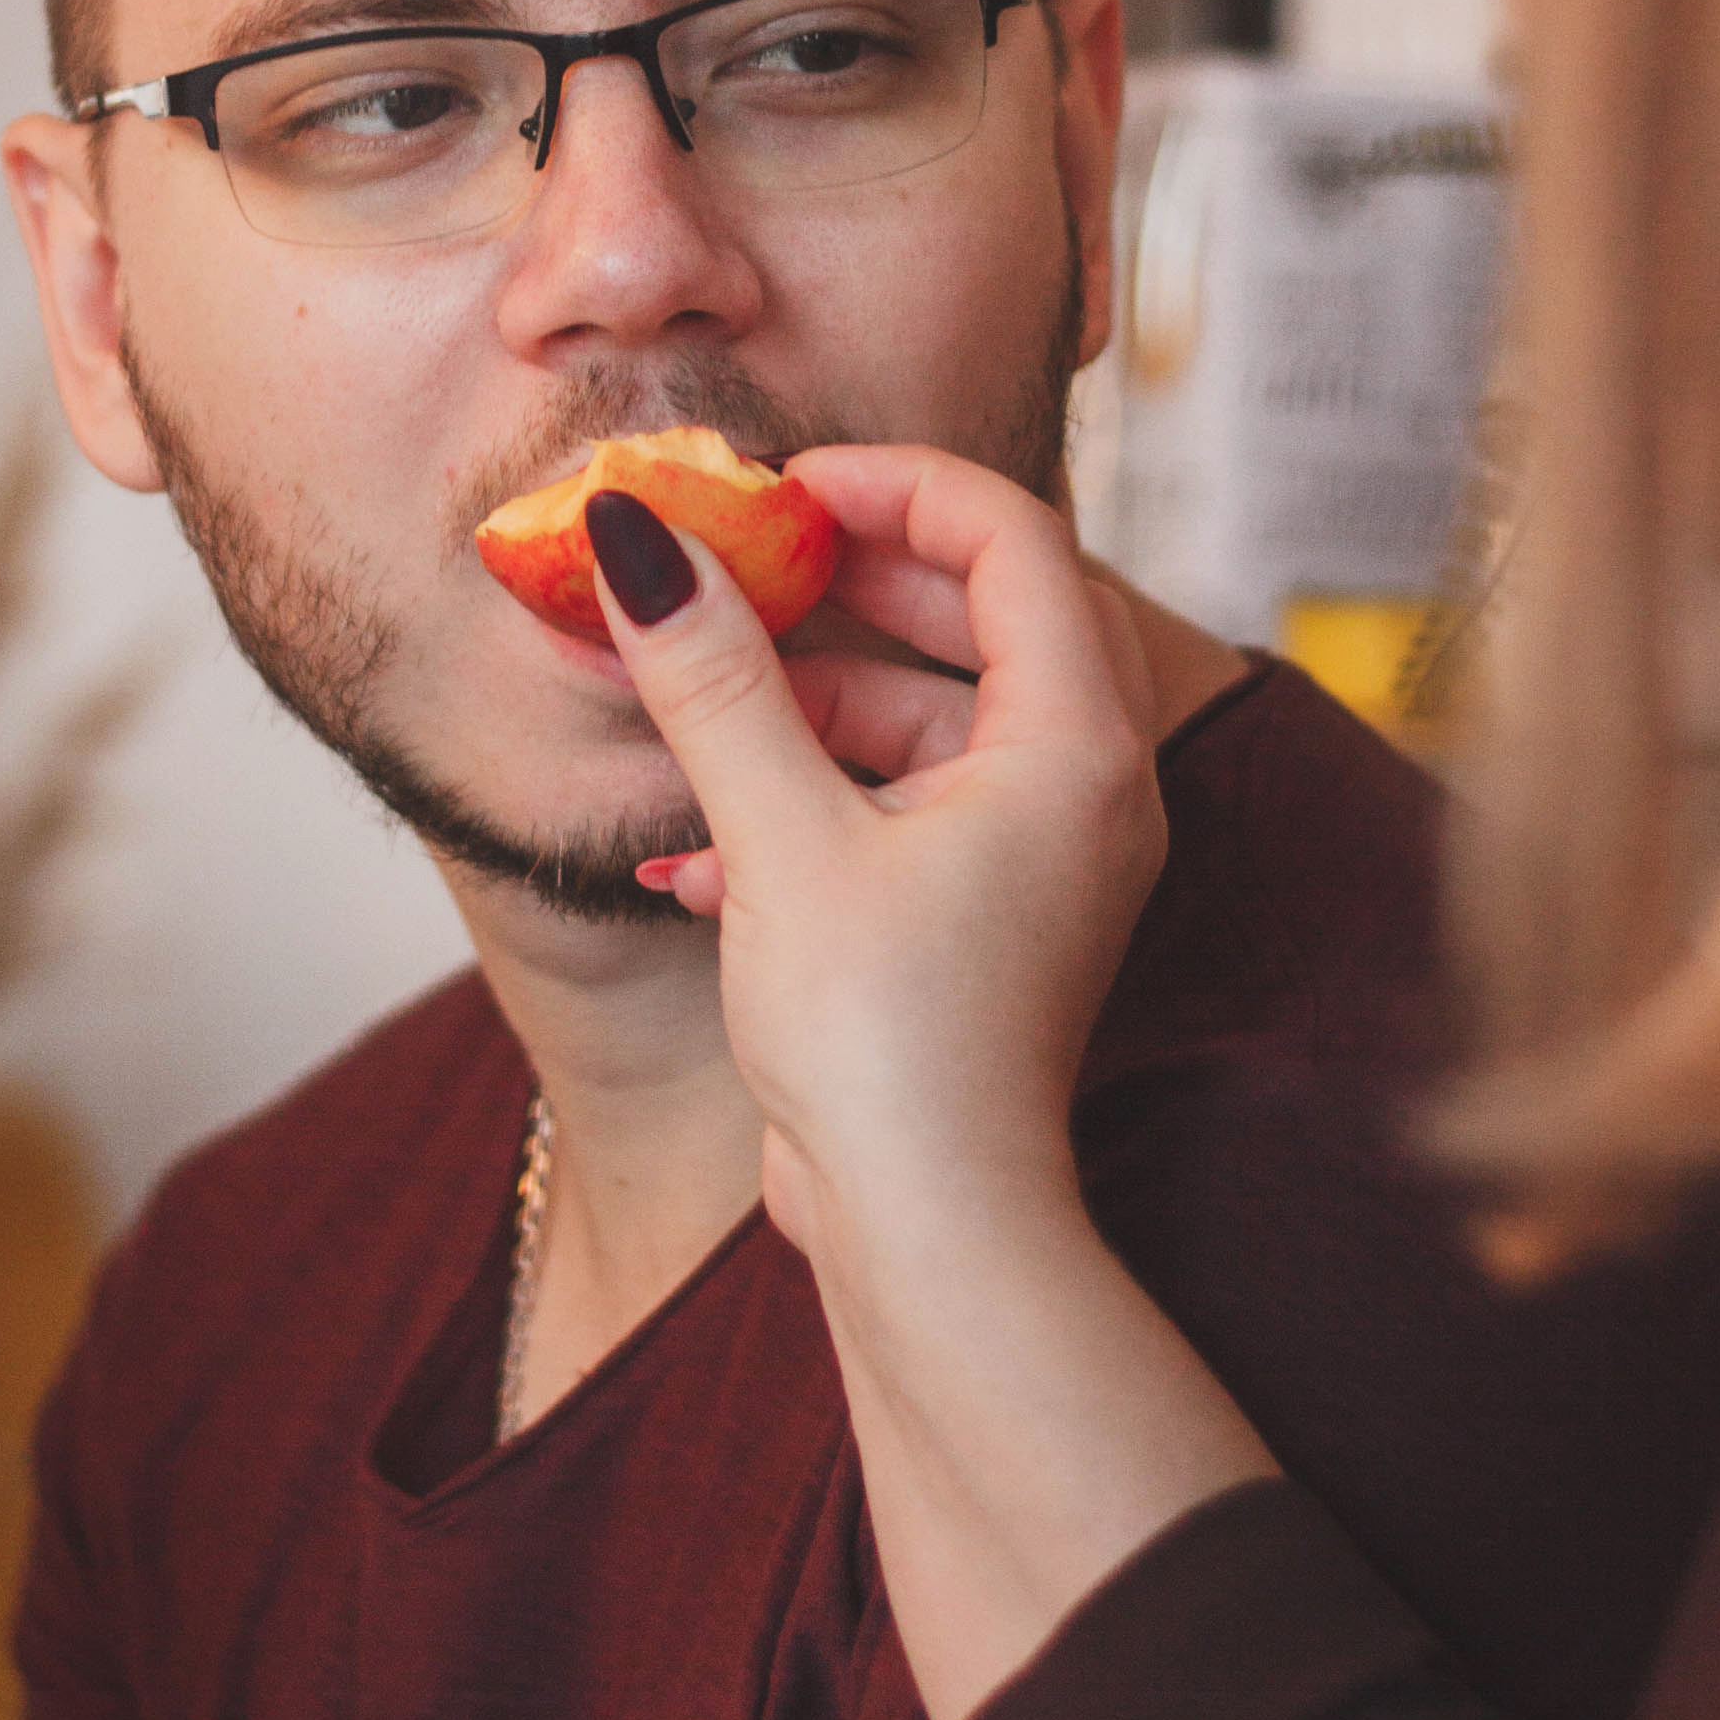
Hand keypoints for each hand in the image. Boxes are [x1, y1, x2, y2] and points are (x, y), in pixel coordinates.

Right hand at [590, 446, 1166, 1266]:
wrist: (930, 1237)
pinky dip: (804, 804)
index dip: (897, 486)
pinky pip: (899, 810)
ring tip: (680, 701)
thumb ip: (713, 679)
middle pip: (978, 615)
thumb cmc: (891, 1045)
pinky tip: (690, 861)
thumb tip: (637, 542)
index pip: (1012, 538)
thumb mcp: (782, 836)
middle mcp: (1082, 789)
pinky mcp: (980, 921)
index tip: (784, 483)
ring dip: (801, 704)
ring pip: (926, 718)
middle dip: (844, 584)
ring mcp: (1037, 859)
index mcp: (1077, 744)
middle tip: (741, 555)